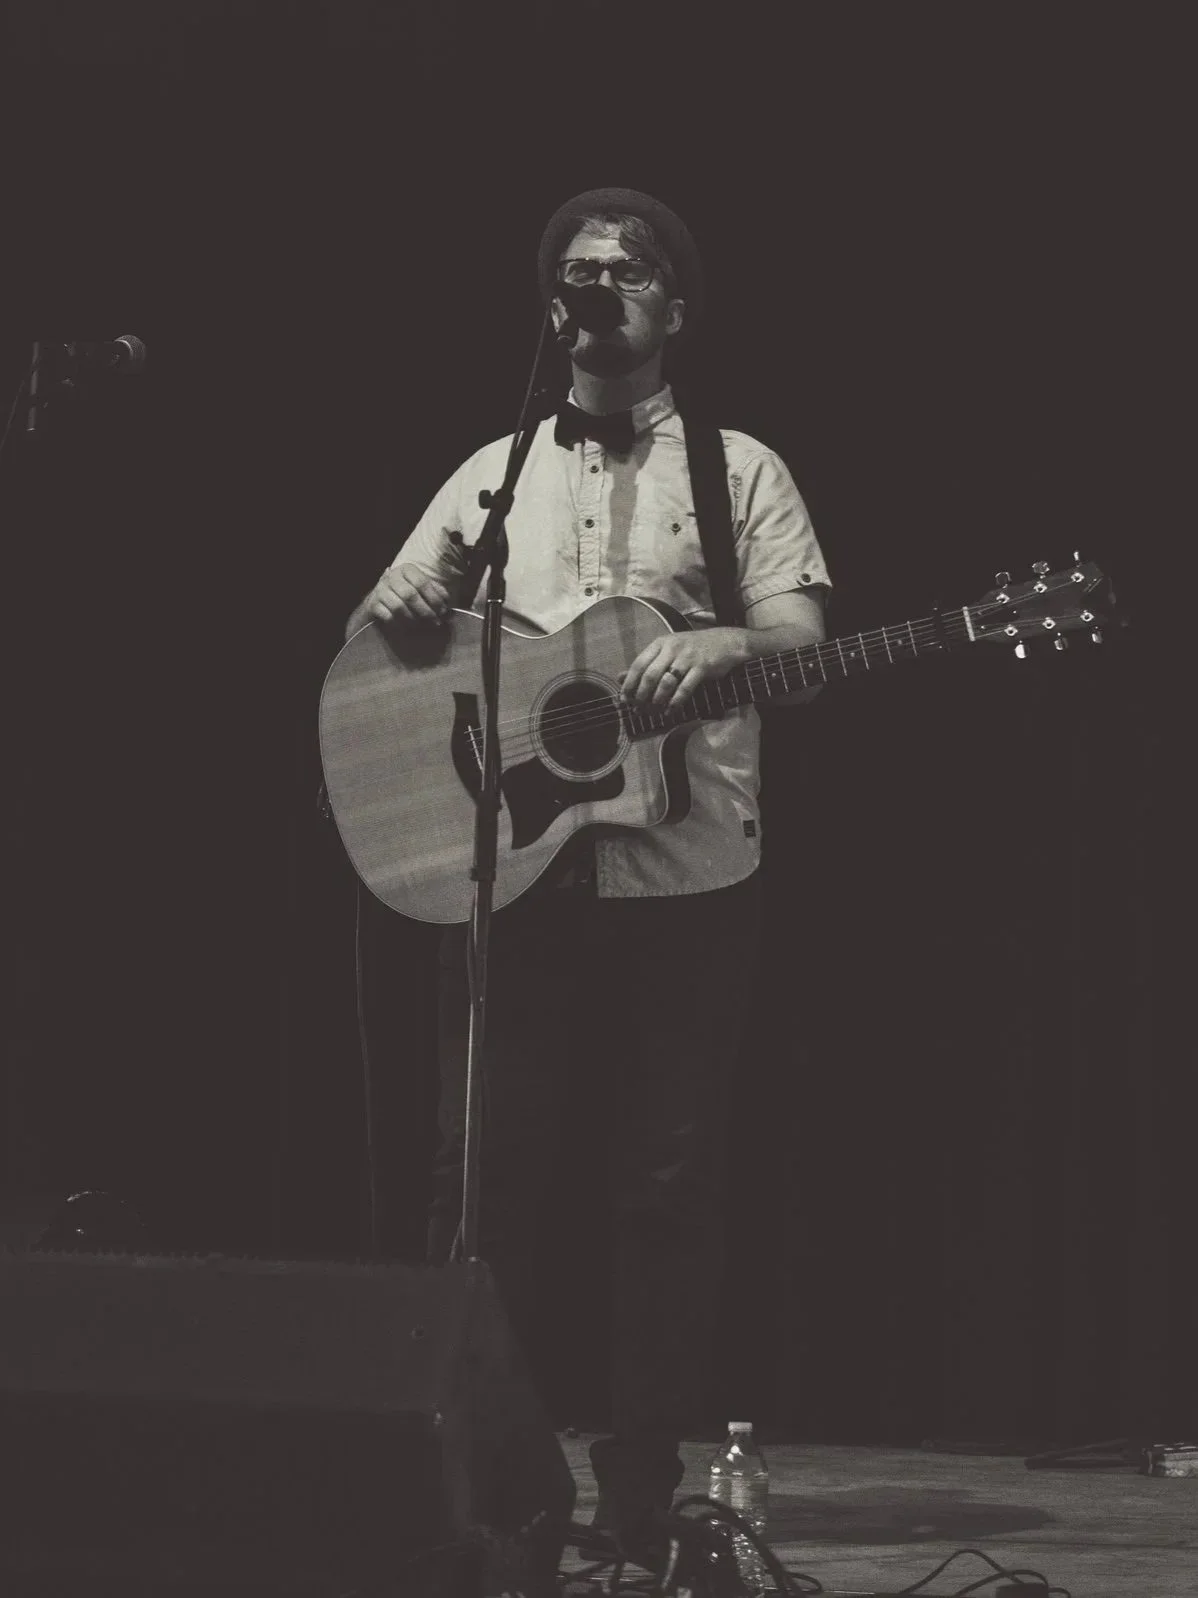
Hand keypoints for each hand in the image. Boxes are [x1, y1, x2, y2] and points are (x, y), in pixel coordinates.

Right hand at [368, 563, 452, 626]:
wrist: (379, 600)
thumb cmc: (406, 594)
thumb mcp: (422, 588)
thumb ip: (436, 593)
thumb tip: (448, 604)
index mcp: (406, 570)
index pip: (422, 583)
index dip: (434, 599)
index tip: (443, 611)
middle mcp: (392, 577)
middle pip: (410, 595)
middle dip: (425, 611)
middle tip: (435, 622)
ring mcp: (380, 590)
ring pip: (398, 607)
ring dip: (413, 619)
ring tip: (422, 626)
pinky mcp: (373, 604)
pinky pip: (388, 617)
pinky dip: (400, 625)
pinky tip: (408, 628)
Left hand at [620, 627, 751, 709]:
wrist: (725, 642)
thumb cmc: (692, 648)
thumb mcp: (667, 650)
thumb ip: (646, 663)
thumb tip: (620, 677)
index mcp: (660, 643)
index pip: (638, 664)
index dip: (629, 683)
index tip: (624, 698)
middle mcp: (672, 648)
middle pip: (650, 675)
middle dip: (641, 695)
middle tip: (638, 709)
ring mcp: (687, 657)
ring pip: (666, 683)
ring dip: (657, 701)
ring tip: (654, 711)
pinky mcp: (702, 668)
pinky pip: (685, 689)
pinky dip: (675, 702)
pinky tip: (670, 711)